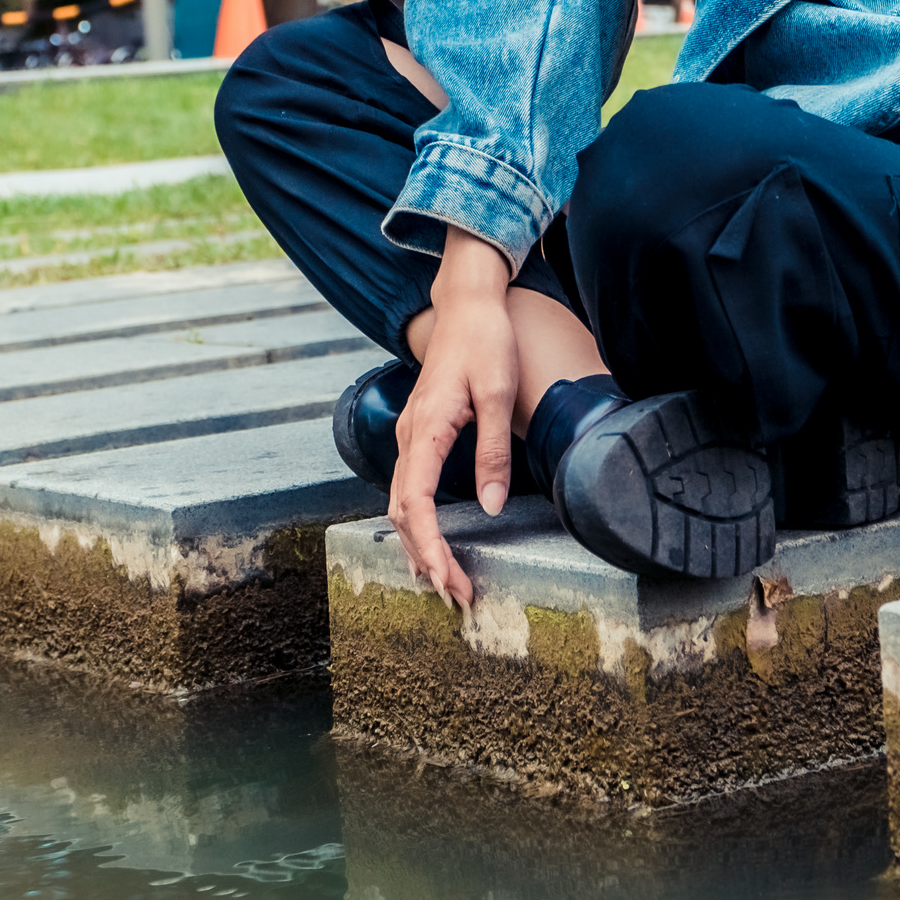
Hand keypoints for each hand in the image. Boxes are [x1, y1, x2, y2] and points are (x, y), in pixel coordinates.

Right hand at [393, 230, 519, 608]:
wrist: (466, 302)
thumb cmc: (485, 342)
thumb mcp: (498, 394)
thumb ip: (492, 452)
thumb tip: (492, 506)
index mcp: (425, 429)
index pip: (415, 504)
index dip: (429, 546)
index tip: (446, 579)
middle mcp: (408, 438)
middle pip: (403, 514)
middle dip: (427, 559)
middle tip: (456, 597)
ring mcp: (409, 436)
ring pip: (401, 505)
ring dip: (420, 546)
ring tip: (446, 584)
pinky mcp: (418, 434)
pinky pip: (408, 489)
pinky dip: (417, 524)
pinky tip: (429, 545)